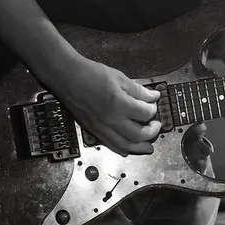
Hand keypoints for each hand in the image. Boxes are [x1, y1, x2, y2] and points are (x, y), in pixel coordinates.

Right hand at [48, 54, 162, 156]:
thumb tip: (153, 97)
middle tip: (157, 125)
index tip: (154, 104)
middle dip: (152, 132)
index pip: (144, 114)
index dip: (153, 109)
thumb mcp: (119, 77)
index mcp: (119, 104)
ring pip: (124, 145)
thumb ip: (138, 90)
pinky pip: (109, 145)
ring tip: (149, 147)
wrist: (67, 77)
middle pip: (138, 134)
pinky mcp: (92, 131)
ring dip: (139, 147)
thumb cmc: (92, 74)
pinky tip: (128, 150)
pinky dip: (121, 149)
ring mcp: (100, 128)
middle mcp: (111, 120)